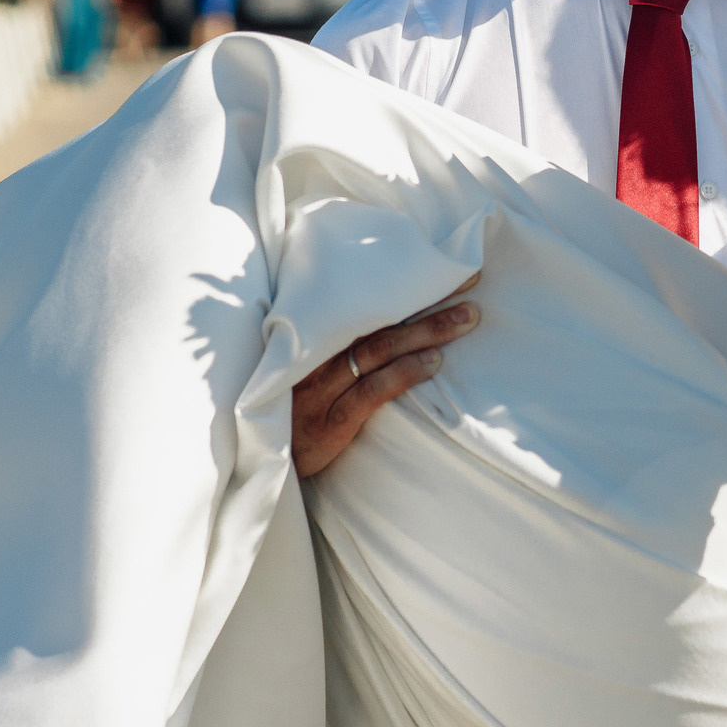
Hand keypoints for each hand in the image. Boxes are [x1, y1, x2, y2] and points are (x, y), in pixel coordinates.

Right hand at [292, 279, 480, 477]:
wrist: (258, 459)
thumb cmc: (287, 406)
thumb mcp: (302, 367)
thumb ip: (334, 340)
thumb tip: (386, 316)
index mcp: (310, 334)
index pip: (364, 301)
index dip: (404, 283)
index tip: (441, 267)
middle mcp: (314, 354)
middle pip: (378, 319)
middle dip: (427, 304)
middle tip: (468, 291)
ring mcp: (320, 388)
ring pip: (380, 349)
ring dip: (427, 332)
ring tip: (465, 320)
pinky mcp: (329, 421)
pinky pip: (372, 390)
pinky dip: (405, 373)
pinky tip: (433, 362)